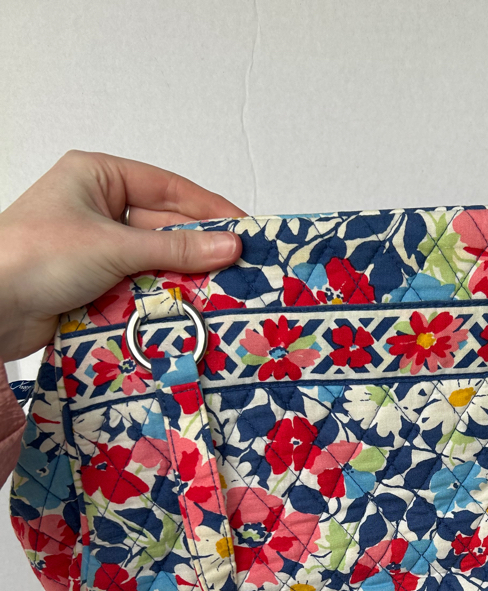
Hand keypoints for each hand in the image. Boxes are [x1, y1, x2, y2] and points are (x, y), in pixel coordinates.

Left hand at [0, 150, 245, 361]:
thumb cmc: (37, 255)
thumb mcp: (114, 246)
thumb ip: (176, 250)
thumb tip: (231, 246)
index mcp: (98, 177)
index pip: (168, 188)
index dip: (210, 209)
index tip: (245, 229)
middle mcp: (98, 209)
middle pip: (164, 229)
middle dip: (199, 251)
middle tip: (243, 270)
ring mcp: (96, 249)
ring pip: (155, 262)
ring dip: (183, 279)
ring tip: (225, 294)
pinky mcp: (95, 286)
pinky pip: (140, 289)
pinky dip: (162, 300)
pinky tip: (191, 311)